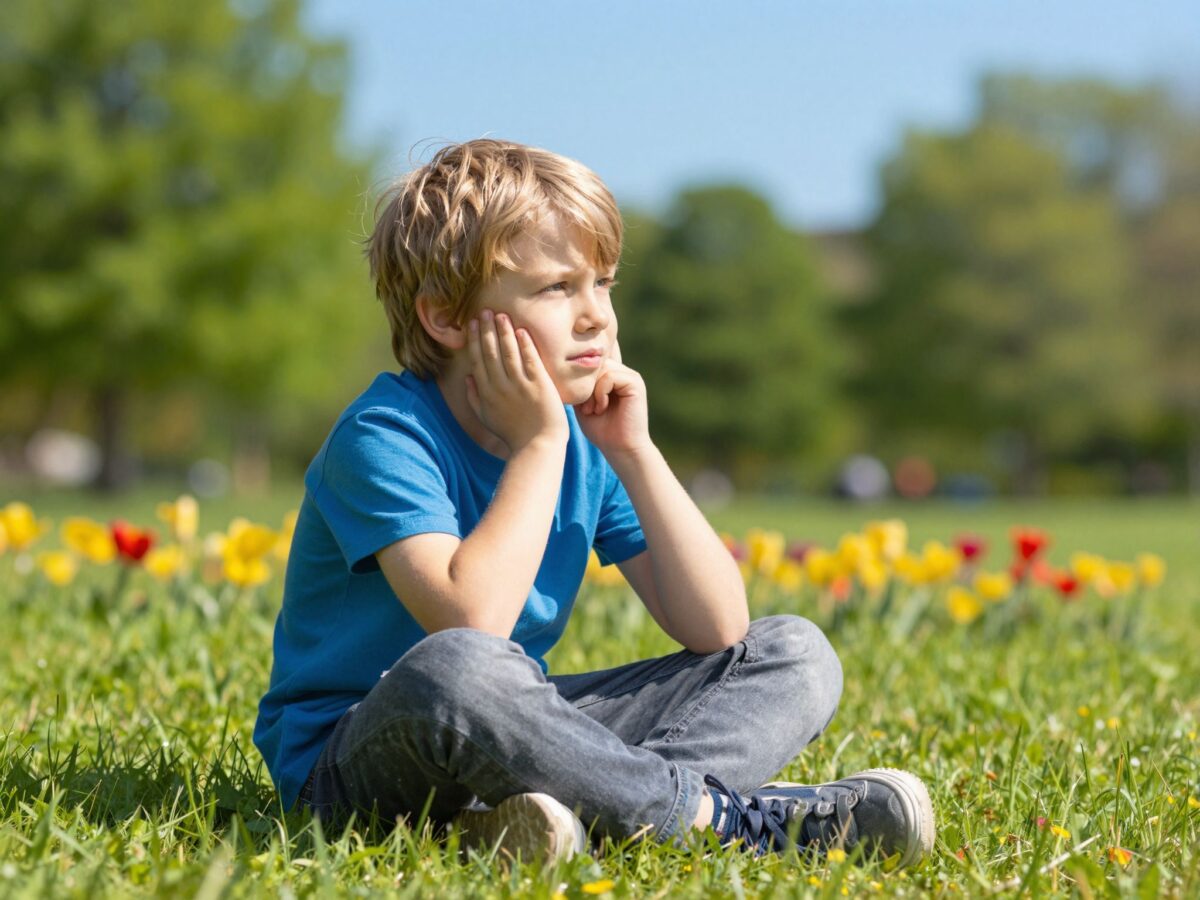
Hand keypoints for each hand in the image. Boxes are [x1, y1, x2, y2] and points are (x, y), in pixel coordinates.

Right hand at [465, 309, 567, 451]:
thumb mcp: (486, 418)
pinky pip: (529, 359)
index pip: (477, 360)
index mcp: (486, 393)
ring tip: (500, 315)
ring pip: (508, 352)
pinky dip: (524, 344)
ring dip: (503, 332)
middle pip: (490, 352)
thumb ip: (474, 398)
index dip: (474, 340)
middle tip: (484, 311)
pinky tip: (520, 330)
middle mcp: (500, 387)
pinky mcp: (538, 385)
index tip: (472, 323)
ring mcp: (519, 385)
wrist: (537, 446)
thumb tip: (468, 377)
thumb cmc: (513, 434)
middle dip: (486, 330)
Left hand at [575, 341, 651, 456]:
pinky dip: (600, 393)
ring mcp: (630, 376)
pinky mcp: (635, 383)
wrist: (621, 449)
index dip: (579, 378)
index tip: (578, 403)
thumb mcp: (583, 403)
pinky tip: (601, 409)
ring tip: (591, 410)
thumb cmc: (601, 430)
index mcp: (612, 375)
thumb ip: (578, 385)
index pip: (590, 362)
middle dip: (584, 384)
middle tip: (584, 408)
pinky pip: (610, 376)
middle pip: (594, 363)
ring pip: (601, 368)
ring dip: (591, 390)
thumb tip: (561, 367)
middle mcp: (623, 372)